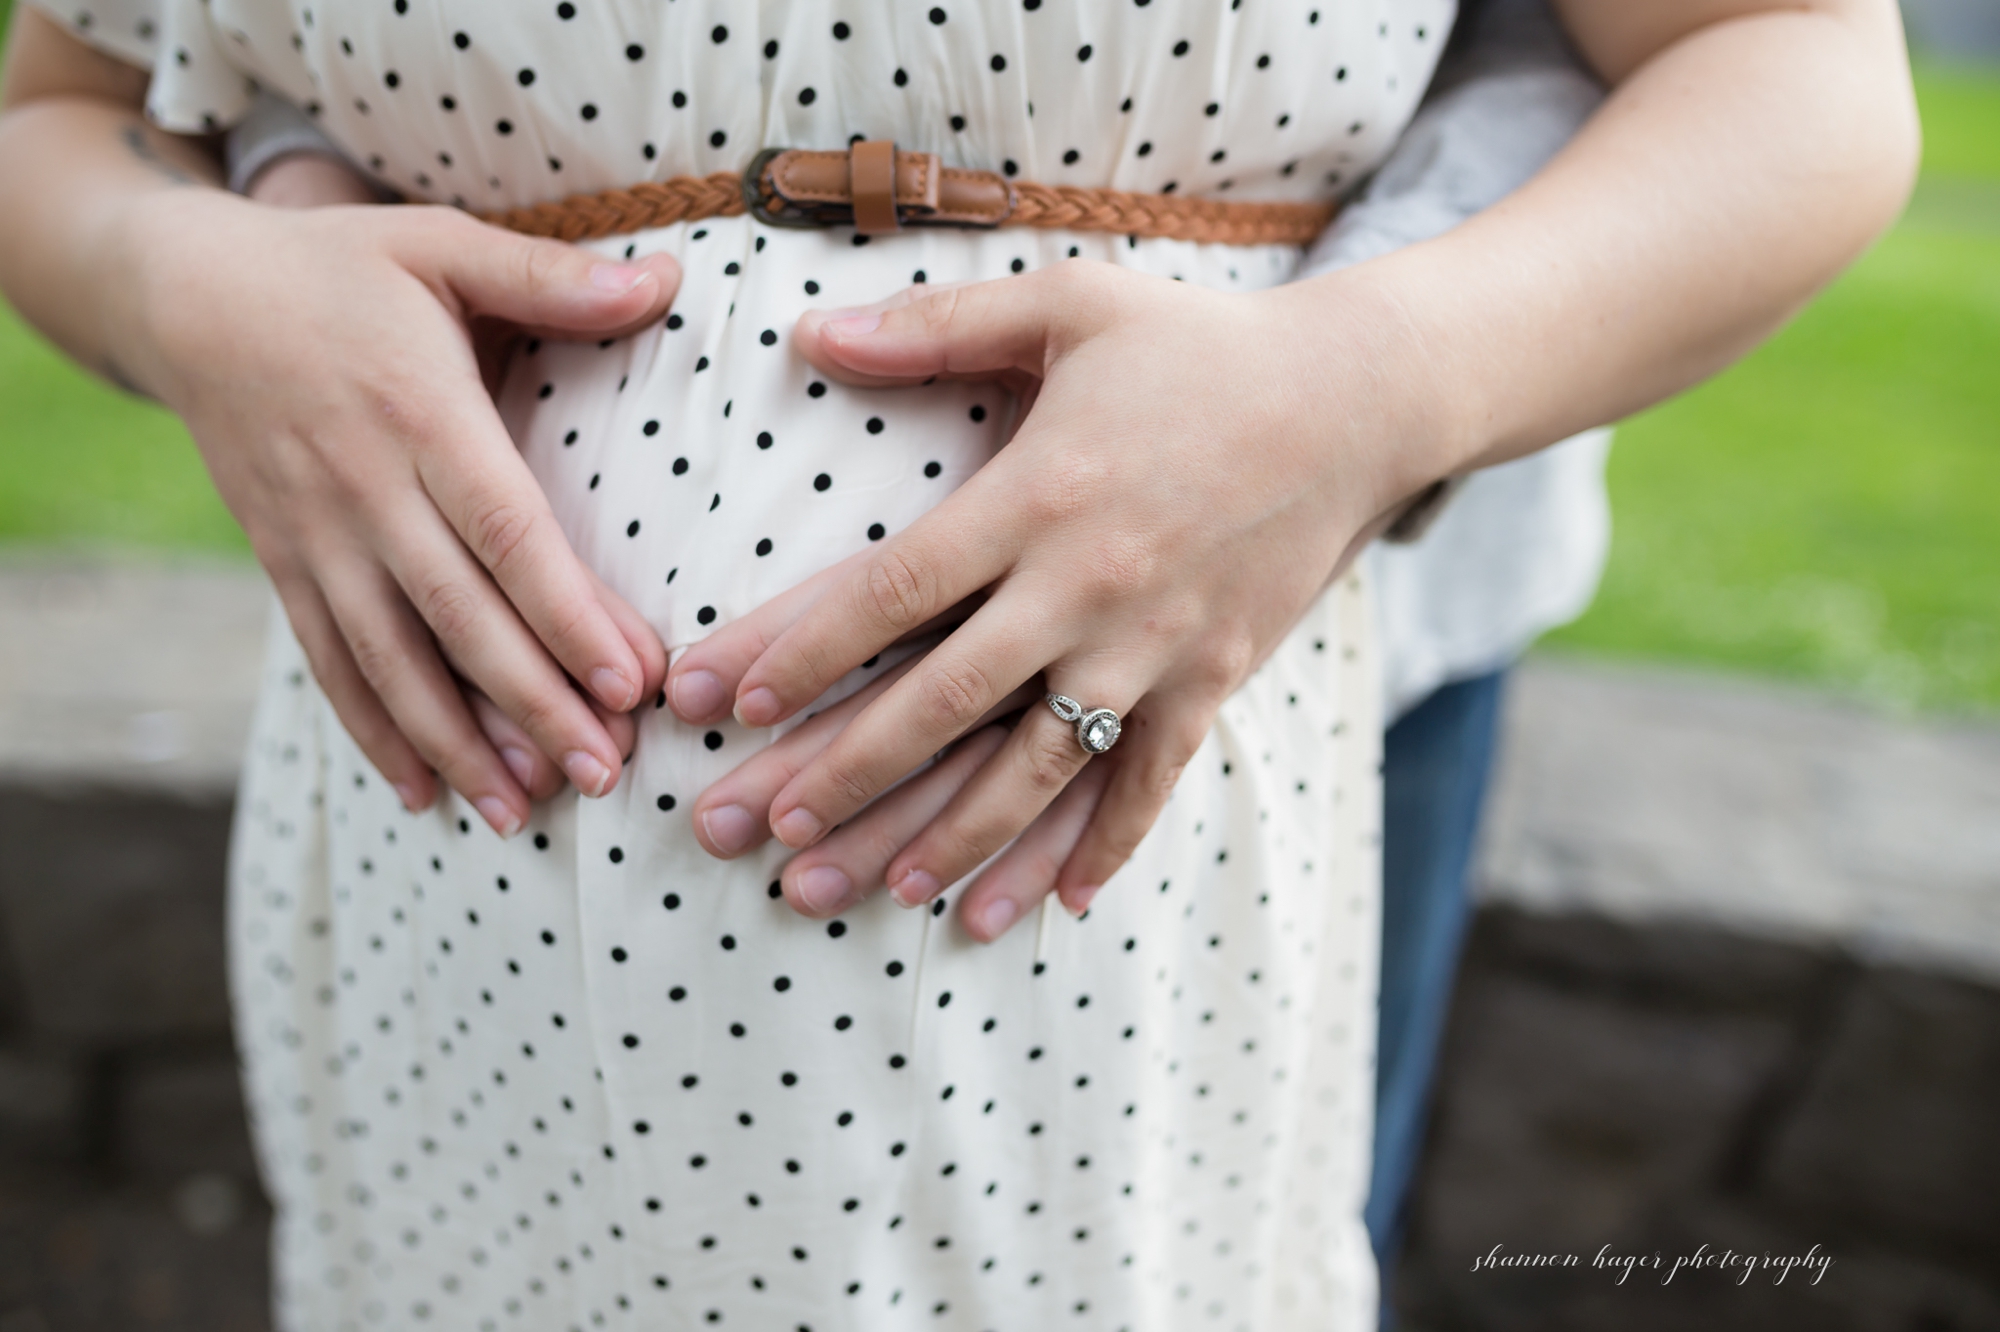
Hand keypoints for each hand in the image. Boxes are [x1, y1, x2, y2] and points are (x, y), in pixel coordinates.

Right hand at [111, 188, 678, 832]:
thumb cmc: (339, 268)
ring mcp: (316, 537)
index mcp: (421, 415)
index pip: (508, 535)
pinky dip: (373, 733)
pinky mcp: (282, 564)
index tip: (633, 683)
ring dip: (457, 743)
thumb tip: (670, 282)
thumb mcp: (440, 244)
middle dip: (532, 704)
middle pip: (457, 617)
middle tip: (604, 772)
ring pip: (390, 659)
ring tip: (524, 812)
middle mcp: (364, 489)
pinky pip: (328, 662)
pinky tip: (422, 795)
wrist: (187, 295)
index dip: (569, 614)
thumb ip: (550, 277)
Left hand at [668, 262, 1428, 936]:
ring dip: (950, 835)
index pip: (894, 591)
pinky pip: (1150, 780)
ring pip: (1035, 765)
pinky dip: (1102, 846)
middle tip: (752, 833)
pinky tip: (1047, 906)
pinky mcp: (1212, 679)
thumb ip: (936, 325)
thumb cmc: (1200, 345)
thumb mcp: (1068, 304)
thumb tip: (811, 334)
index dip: (803, 651)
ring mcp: (1155, 645)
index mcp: (1036, 495)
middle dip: (840, 774)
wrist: (1356, 399)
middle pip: (942, 701)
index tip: (727, 703)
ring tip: (873, 889)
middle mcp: (1087, 585)